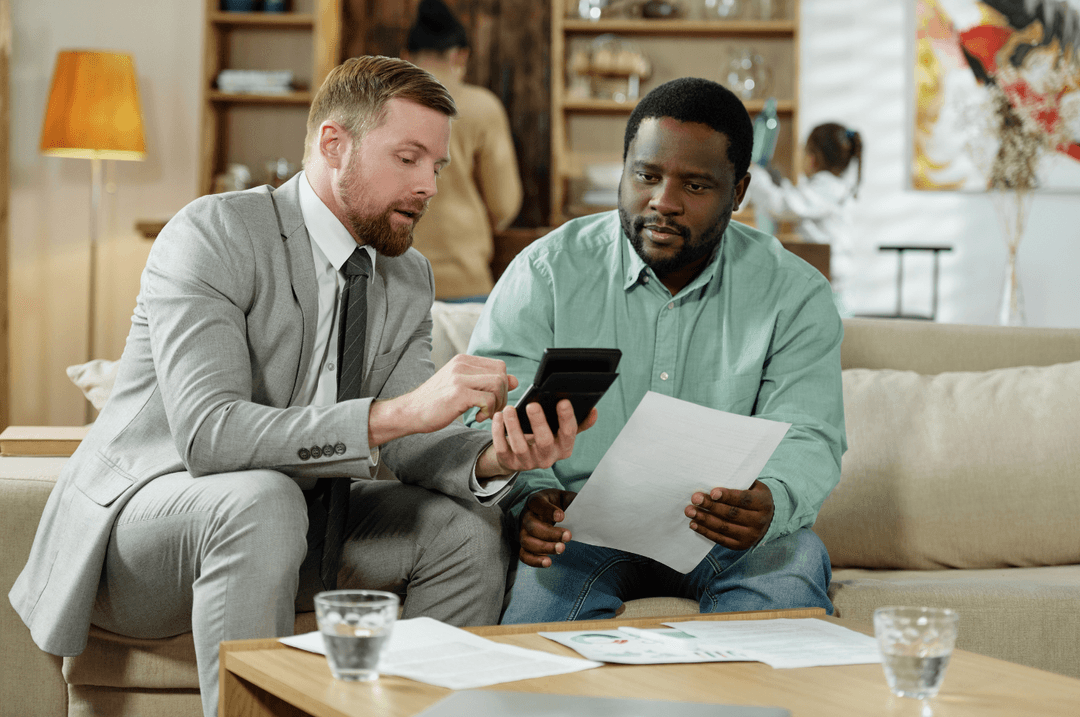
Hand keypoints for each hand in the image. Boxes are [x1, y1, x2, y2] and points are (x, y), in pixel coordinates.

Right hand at [368, 354, 516, 445]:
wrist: (410, 411)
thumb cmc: (436, 402)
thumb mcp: (462, 387)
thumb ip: (486, 382)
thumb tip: (515, 380)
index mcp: (463, 360)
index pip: (499, 366)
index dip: (503, 385)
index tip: (493, 401)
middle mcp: (462, 364)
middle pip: (502, 375)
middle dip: (503, 396)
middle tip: (491, 411)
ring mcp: (459, 377)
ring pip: (498, 385)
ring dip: (496, 405)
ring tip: (483, 414)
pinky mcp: (458, 392)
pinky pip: (488, 399)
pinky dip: (488, 412)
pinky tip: (476, 418)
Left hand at [476, 399, 597, 478]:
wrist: (520, 456)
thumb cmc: (544, 436)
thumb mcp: (560, 432)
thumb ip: (578, 422)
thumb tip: (593, 411)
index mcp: (563, 448)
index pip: (569, 434)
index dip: (567, 418)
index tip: (563, 401)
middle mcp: (547, 458)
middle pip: (545, 442)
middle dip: (539, 423)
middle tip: (532, 405)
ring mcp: (527, 463)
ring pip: (521, 446)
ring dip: (514, 426)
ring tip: (509, 409)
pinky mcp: (509, 463)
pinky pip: (502, 448)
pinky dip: (498, 432)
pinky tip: (498, 416)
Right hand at [518, 488, 576, 567]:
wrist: (554, 514)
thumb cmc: (560, 505)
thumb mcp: (567, 498)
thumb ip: (573, 502)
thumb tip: (584, 510)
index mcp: (536, 501)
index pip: (537, 503)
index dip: (548, 510)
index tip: (562, 516)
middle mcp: (526, 515)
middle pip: (531, 525)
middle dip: (549, 533)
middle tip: (568, 536)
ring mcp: (523, 531)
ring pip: (526, 541)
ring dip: (544, 547)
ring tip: (561, 549)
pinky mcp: (525, 545)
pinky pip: (524, 555)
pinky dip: (534, 560)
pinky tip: (548, 562)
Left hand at [685, 480, 773, 550]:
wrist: (767, 520)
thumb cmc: (753, 496)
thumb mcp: (753, 486)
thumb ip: (738, 482)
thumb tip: (713, 476)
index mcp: (763, 503)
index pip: (744, 500)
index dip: (728, 496)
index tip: (712, 492)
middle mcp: (759, 521)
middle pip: (731, 513)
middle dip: (711, 506)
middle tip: (695, 499)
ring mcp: (750, 536)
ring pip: (724, 527)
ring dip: (704, 519)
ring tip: (690, 511)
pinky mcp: (740, 545)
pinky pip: (720, 539)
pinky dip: (705, 531)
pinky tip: (694, 524)